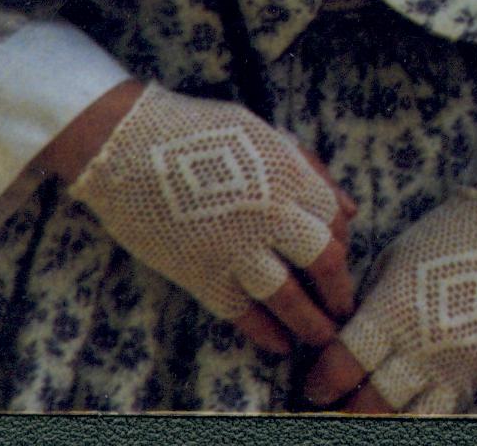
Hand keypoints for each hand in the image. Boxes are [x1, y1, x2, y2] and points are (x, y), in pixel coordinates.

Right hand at [57, 82, 356, 355]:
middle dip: (338, 290)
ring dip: (311, 322)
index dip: (340, 241)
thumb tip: (350, 210)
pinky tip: (279, 344)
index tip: (338, 258)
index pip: (335, 219)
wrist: (126, 146)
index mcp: (291, 175)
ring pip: (290, 297)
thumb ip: (308, 171)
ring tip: (322, 337)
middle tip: (342, 308)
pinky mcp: (202, 273)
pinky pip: (243, 313)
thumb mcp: (263, 134)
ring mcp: (237, 247)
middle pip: (325, 262)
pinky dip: (265, 333)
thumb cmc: (196, 131)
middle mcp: (273, 214)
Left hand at [303, 184, 476, 414]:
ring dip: (380, 420)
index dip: (319, 384)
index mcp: (393, 310)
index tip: (314, 387)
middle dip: (342, 411)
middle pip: (367, 406)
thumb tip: (341, 341)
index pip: (340, 367)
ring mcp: (454, 365)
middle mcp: (421, 345)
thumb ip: (369, 306)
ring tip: (368, 411)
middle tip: (335, 406)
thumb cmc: (449, 236)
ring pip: (405, 420)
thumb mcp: (395, 262)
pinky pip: (442, 412)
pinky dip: (420, 414)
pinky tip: (407, 407)